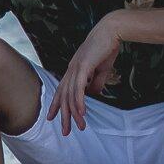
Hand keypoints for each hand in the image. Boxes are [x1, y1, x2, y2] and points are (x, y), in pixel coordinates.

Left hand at [47, 16, 122, 135]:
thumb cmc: (106, 48)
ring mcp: (75, 68)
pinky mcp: (83, 66)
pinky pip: (79, 88)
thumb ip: (96, 82)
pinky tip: (81, 113)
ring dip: (74, 113)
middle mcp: (70, 70)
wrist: (111, 31)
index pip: (61, 91)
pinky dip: (79, 102)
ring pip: (70, 95)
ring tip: (78, 127)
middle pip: (63, 97)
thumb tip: (93, 95)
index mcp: (73, 70)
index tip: (52, 118)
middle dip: (63, 116)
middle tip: (65, 132)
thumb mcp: (101, 70)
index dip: (56, 105)